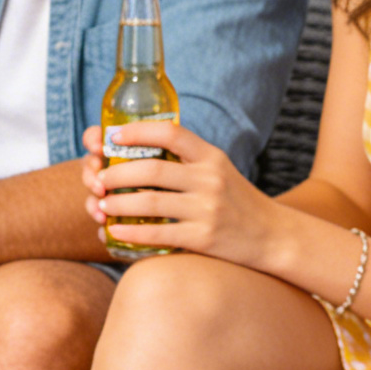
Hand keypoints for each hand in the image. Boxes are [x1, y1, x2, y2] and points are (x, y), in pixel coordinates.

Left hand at [82, 120, 281, 266]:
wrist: (272, 235)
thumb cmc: (236, 202)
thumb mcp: (219, 172)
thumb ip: (188, 162)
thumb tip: (142, 152)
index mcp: (211, 157)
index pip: (172, 133)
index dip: (138, 131)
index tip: (113, 136)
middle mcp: (210, 178)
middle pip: (152, 169)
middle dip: (117, 174)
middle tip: (98, 180)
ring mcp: (207, 208)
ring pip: (150, 202)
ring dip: (118, 204)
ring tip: (100, 205)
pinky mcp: (203, 237)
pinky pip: (158, 234)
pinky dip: (131, 232)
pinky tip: (113, 231)